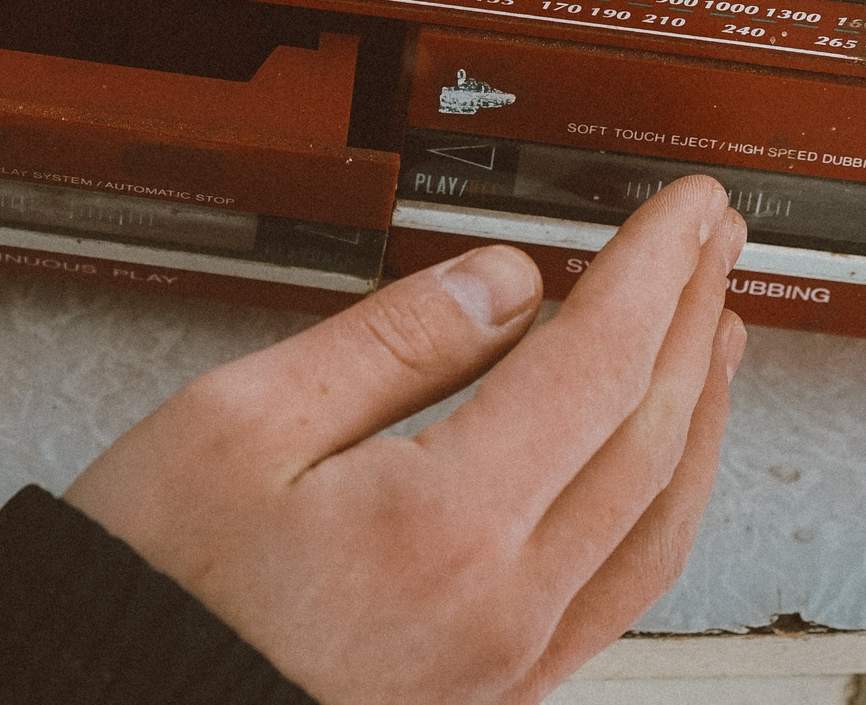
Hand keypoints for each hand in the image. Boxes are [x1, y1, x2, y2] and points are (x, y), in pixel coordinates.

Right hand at [67, 177, 748, 704]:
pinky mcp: (490, 689)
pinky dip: (661, 499)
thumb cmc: (150, 589)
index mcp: (445, 524)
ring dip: (699, 411)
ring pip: (658, 521)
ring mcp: (507, 660)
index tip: (682, 209)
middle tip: (714, 241)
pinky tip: (652, 461)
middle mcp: (503, 605)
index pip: (597, 362)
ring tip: (713, 331)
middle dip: (691, 318)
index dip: (652, 268)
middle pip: (649, 435)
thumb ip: (387, 343)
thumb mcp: (238, 422)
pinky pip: (621, 585)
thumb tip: (500, 284)